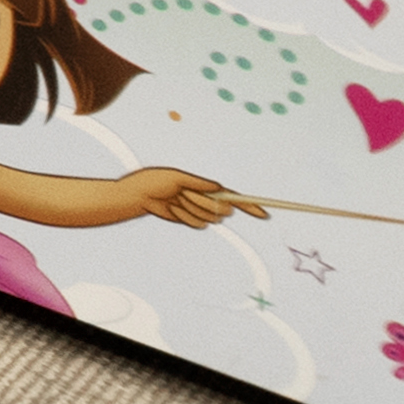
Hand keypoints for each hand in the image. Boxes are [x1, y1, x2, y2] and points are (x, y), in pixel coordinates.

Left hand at [121, 169, 268, 226]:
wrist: (139, 196)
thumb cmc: (153, 181)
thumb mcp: (176, 178)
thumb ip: (198, 184)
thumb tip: (218, 187)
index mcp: (206, 187)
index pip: (234, 197)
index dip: (250, 206)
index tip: (265, 214)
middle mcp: (207, 200)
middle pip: (223, 210)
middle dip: (206, 204)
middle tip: (183, 194)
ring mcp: (199, 212)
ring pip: (210, 219)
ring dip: (192, 209)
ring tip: (175, 199)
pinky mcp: (191, 221)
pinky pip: (198, 225)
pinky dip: (186, 217)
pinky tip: (172, 209)